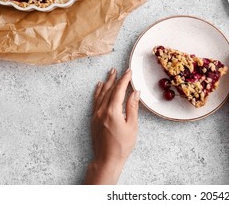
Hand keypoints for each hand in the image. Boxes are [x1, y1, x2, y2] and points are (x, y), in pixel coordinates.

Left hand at [84, 68, 139, 184]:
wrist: (107, 159)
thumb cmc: (122, 145)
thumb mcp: (132, 126)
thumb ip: (132, 107)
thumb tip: (135, 92)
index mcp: (112, 111)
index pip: (119, 90)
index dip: (125, 79)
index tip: (129, 72)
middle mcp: (102, 110)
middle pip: (109, 90)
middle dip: (116, 79)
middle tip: (120, 70)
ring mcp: (96, 114)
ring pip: (101, 94)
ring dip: (107, 83)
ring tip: (110, 73)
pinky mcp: (93, 119)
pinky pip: (95, 101)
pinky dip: (98, 92)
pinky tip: (99, 86)